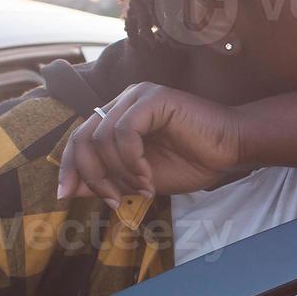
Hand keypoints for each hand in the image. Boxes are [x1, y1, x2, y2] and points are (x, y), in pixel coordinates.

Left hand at [56, 83, 248, 206]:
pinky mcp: (155, 98)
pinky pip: (125, 130)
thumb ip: (107, 179)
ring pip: (102, 137)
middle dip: (90, 174)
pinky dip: (131, 159)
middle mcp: (124, 101)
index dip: (68, 167)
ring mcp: (138, 96)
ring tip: (142, 187)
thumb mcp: (140, 179)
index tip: (65, 196)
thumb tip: (72, 189)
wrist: (231, 149)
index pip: (79, 138)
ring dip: (118, 171)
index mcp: (119, 117)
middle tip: (110, 199)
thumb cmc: (192, 161)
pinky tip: (148, 174)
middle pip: (83, 137)